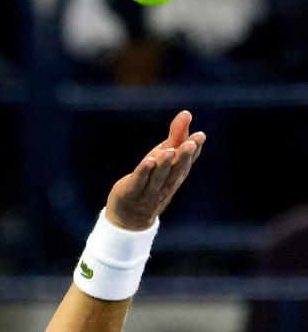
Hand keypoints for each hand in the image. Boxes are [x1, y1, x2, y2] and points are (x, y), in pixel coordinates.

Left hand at [105, 110, 205, 229]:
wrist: (130, 218)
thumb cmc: (150, 181)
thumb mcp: (162, 157)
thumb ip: (176, 136)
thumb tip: (187, 113)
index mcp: (176, 177)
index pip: (187, 163)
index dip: (194, 150)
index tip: (200, 135)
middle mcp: (166, 185)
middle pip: (176, 171)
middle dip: (184, 157)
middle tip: (191, 142)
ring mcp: (148, 192)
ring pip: (158, 178)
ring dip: (164, 165)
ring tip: (170, 150)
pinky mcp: (130, 194)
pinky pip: (138, 183)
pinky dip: (144, 173)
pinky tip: (148, 161)